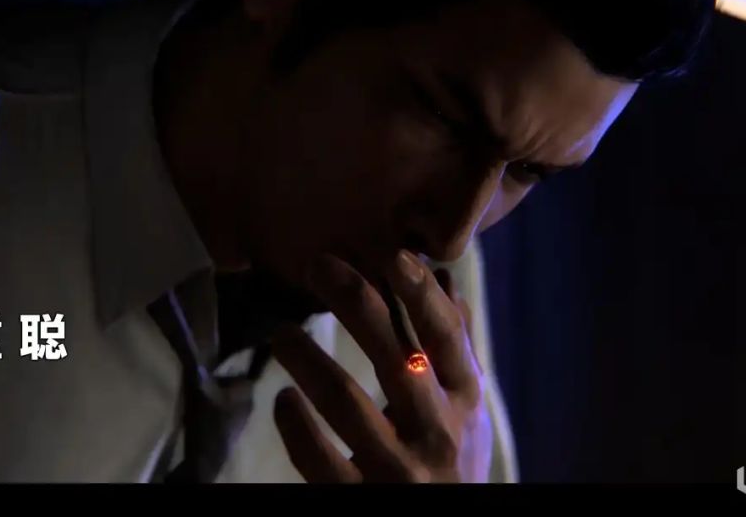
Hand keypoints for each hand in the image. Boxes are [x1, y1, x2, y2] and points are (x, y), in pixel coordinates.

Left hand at [271, 251, 492, 482]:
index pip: (445, 338)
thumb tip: (445, 280)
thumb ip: (453, 348)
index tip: (392, 254)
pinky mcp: (361, 501)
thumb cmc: (451, 464)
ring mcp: (399, 471)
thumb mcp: (465, 410)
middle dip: (356, 304)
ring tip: (280, 333)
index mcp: (465, 404)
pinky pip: (321, 460)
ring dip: (309, 360)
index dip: (421, 295)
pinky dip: (297, 426)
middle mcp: (438, 434)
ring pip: (348, 404)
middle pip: (394, 357)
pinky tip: (281, 400)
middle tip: (317, 265)